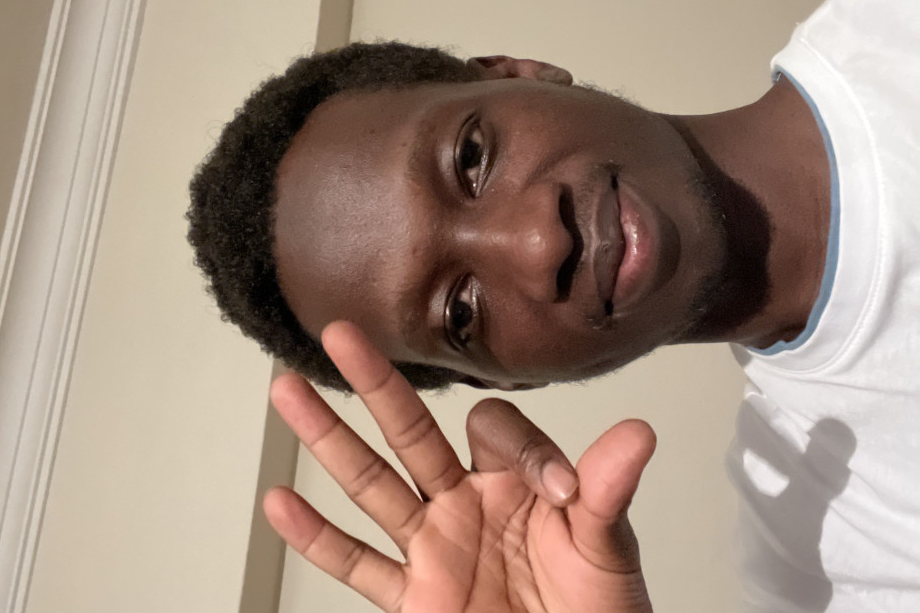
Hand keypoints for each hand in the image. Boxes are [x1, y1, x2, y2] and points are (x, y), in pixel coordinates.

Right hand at [264, 321, 656, 612]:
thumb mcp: (608, 549)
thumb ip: (609, 492)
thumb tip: (639, 433)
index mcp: (515, 483)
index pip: (495, 429)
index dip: (522, 449)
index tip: (560, 492)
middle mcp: (466, 504)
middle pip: (412, 433)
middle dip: (378, 384)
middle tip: (343, 333)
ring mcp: (435, 548)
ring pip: (371, 485)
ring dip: (329, 439)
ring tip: (288, 391)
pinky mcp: (415, 599)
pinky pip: (358, 564)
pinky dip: (316, 539)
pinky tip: (281, 503)